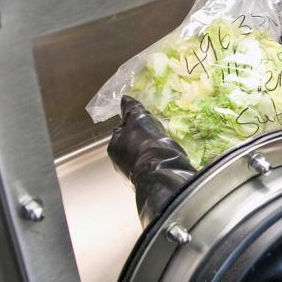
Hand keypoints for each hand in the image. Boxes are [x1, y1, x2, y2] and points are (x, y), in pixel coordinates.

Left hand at [108, 96, 196, 225]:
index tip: (147, 121)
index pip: (121, 130)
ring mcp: (132, 176)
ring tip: (164, 144)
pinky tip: (167, 157)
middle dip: (143, 138)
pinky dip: (157, 160)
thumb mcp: (139, 120)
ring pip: (142, 156)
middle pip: (132, 144)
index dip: (134, 123)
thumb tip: (125, 99)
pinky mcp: (147, 182)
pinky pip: (151, 166)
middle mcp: (119, 164)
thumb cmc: (147, 144)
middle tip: (157, 132)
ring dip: (151, 150)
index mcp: (114, 147)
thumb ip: (132, 109)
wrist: (162, 172)